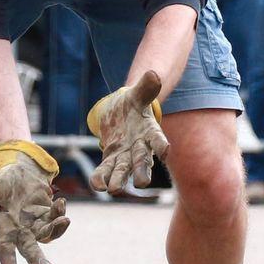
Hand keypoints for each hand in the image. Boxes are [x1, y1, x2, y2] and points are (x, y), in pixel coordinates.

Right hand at [0, 141, 69, 263]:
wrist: (22, 173)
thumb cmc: (7, 181)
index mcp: (4, 227)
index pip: (4, 247)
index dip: (7, 261)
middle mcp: (21, 231)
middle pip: (29, 250)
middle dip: (38, 263)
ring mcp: (36, 226)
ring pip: (47, 236)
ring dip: (56, 231)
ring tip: (64, 221)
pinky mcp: (49, 218)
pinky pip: (56, 221)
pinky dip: (60, 214)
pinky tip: (61, 202)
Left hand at [87, 71, 168, 193]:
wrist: (121, 113)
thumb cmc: (133, 103)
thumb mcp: (138, 93)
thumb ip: (147, 87)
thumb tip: (154, 74)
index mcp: (149, 131)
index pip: (157, 138)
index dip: (161, 144)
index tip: (166, 151)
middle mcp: (139, 147)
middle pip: (142, 161)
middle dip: (142, 171)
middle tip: (142, 183)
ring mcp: (125, 155)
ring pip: (123, 170)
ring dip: (119, 179)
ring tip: (113, 189)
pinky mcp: (111, 158)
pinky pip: (105, 169)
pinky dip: (100, 177)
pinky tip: (96, 185)